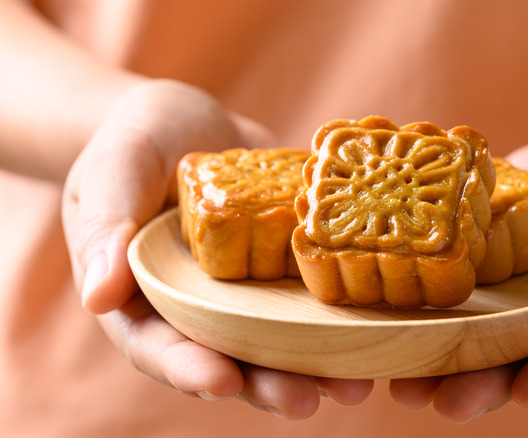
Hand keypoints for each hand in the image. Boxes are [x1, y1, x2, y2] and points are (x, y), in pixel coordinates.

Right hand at [62, 79, 372, 418]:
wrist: (186, 120)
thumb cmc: (133, 144)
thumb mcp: (112, 174)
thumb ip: (105, 228)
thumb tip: (98, 297)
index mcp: (146, 300)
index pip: (159, 347)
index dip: (190, 369)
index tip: (224, 381)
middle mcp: (200, 307)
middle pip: (229, 358)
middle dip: (267, 384)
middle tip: (305, 402)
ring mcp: (246, 292)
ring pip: (278, 340)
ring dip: (314, 366)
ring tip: (355, 385)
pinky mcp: (283, 268)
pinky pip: (310, 297)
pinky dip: (340, 317)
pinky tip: (377, 329)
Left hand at [388, 109, 527, 422]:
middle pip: (525, 354)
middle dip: (487, 383)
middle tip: (447, 403)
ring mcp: (518, 288)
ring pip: (481, 334)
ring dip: (443, 362)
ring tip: (403, 384)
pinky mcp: (485, 262)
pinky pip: (455, 288)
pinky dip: (423, 309)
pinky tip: (385, 322)